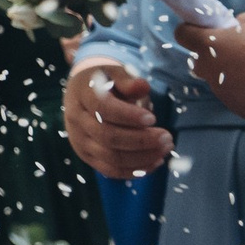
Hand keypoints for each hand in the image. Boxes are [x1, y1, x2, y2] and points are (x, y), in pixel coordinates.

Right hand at [63, 61, 171, 179]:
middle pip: (107, 137)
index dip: (128, 116)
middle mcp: (76, 120)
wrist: (82, 94)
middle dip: (141, 140)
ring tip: (166, 149)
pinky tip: (155, 162)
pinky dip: (135, 170)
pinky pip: (111, 170)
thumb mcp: (114, 73)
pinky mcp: (87, 156)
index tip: (153, 118)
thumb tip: (142, 86)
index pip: (102, 108)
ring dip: (143, 157)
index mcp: (81, 95)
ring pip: (111, 157)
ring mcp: (79, 141)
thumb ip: (128, 80)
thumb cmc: (105, 82)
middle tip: (168, 137)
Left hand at [176, 11, 244, 128]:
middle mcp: (211, 71)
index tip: (202, 30)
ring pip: (219, 82)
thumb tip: (230, 29)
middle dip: (210, 56)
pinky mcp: (242, 111)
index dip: (192, 30)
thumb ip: (236, 24)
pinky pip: (238, 98)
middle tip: (234, 52)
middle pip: (197, 62)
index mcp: (211, 44)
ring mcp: (225, 94)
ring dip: (231, 76)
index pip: (183, 35)